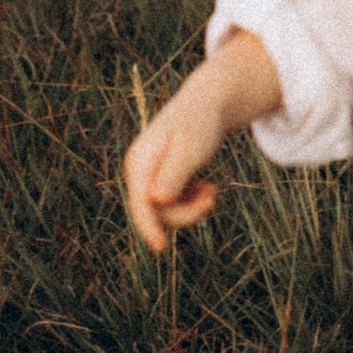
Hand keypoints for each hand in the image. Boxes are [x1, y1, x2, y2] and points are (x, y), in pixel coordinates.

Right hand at [125, 93, 231, 253]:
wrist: (207, 104)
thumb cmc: (200, 123)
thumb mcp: (192, 146)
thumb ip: (175, 172)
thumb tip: (157, 200)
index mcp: (139, 161)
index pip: (140, 202)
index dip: (148, 227)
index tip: (161, 248)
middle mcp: (138, 172)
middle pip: (155, 211)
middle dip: (185, 213)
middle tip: (213, 198)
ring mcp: (148, 178)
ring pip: (165, 212)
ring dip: (191, 209)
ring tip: (213, 192)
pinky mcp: (160, 182)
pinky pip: (173, 206)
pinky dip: (192, 203)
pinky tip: (207, 190)